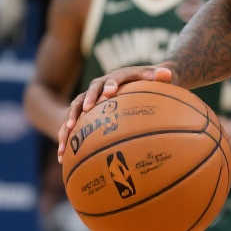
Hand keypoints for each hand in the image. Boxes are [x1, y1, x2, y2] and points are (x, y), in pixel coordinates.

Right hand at [57, 64, 172, 161]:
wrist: (137, 81)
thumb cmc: (148, 81)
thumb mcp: (156, 76)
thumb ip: (160, 75)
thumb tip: (168, 73)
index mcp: (117, 77)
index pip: (113, 79)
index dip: (111, 85)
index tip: (111, 93)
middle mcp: (100, 85)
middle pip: (90, 92)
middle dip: (87, 101)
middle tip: (85, 112)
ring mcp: (90, 98)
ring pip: (75, 108)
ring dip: (69, 120)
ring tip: (66, 136)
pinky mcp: (84, 111)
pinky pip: (72, 123)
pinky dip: (66, 137)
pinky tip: (63, 156)